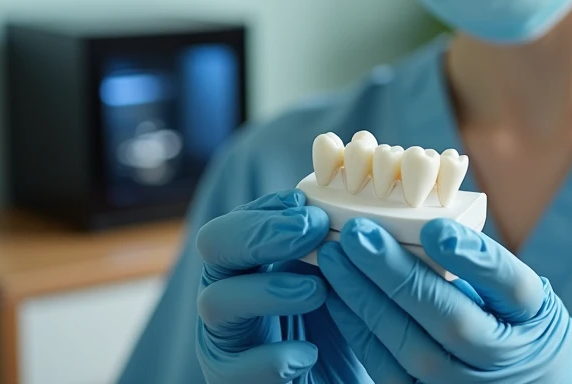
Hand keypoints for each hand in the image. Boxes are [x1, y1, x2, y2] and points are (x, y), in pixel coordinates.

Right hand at [195, 190, 368, 383]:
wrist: (333, 379)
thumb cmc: (336, 326)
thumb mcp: (339, 278)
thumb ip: (336, 244)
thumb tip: (357, 208)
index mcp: (249, 261)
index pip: (238, 219)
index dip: (269, 208)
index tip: (307, 204)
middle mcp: (227, 292)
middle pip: (213, 244)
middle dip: (261, 232)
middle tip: (311, 229)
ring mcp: (225, 339)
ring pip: (217, 301)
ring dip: (269, 289)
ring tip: (317, 291)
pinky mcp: (232, 380)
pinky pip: (234, 369)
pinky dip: (272, 358)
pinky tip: (309, 353)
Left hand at [317, 217, 571, 383]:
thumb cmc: (519, 330)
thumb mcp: (526, 299)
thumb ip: (485, 268)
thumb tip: (420, 223)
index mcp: (533, 319)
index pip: (511, 288)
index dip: (475, 260)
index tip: (434, 229)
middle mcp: (503, 360)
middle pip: (451, 320)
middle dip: (398, 274)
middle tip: (358, 232)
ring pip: (413, 349)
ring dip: (367, 299)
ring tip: (336, 256)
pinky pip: (389, 373)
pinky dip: (361, 332)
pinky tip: (339, 296)